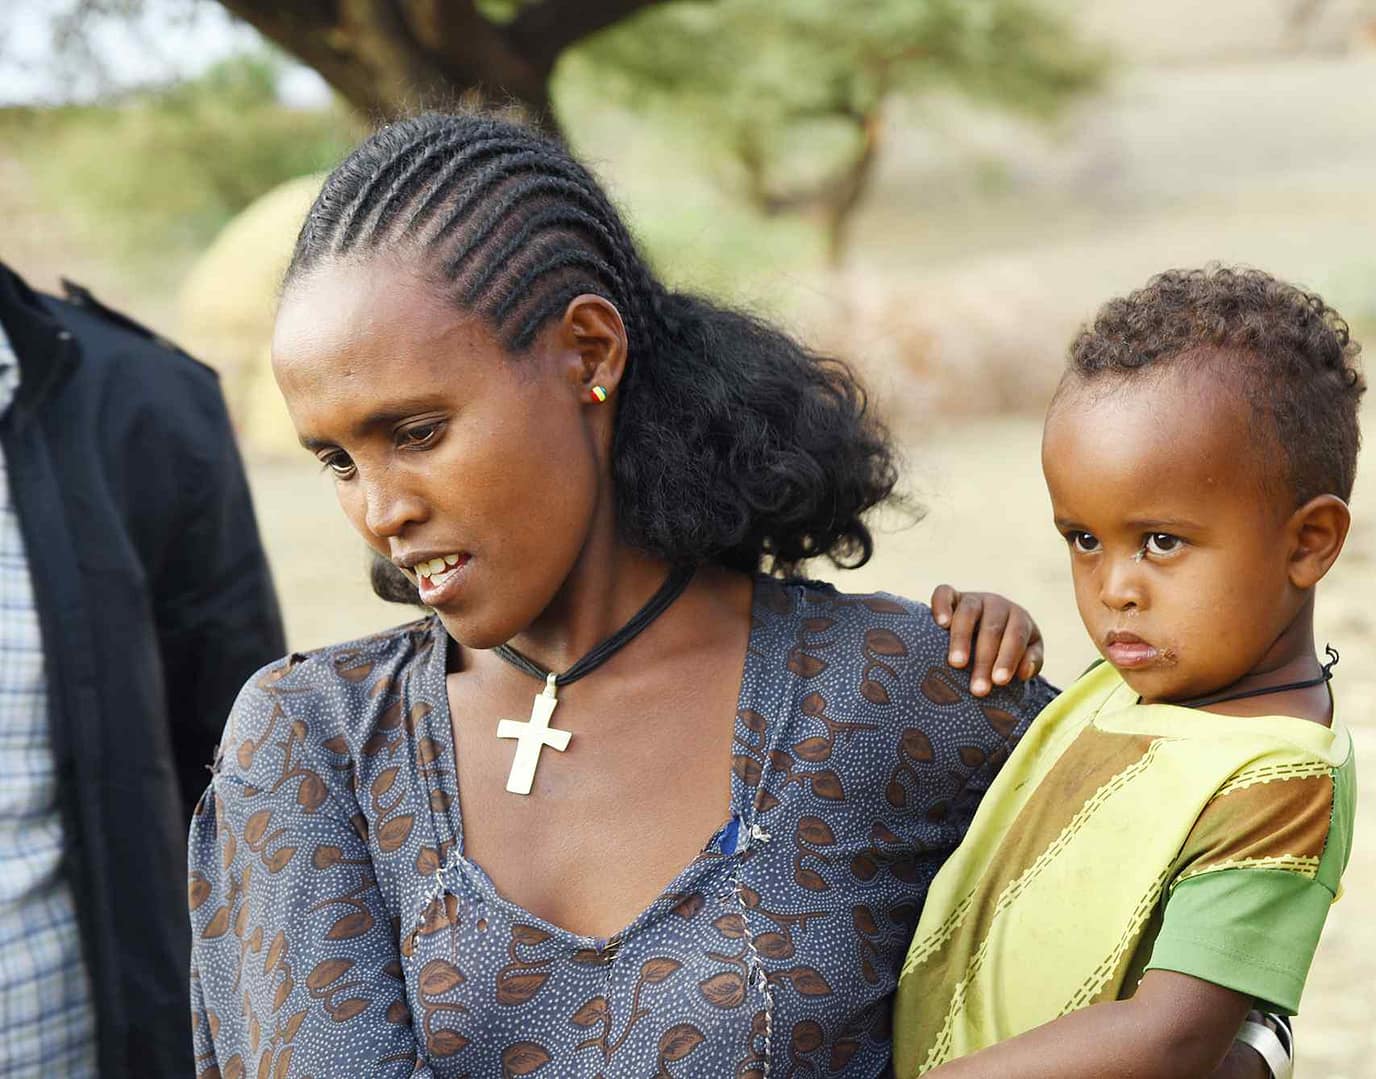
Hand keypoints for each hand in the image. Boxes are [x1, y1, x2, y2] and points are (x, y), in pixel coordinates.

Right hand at [930, 585, 1044, 696]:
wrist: (986, 627)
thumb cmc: (1007, 648)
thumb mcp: (1026, 653)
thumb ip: (1031, 662)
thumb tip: (1024, 672)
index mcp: (1019, 618)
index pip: (1015, 636)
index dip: (1007, 658)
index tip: (999, 682)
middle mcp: (997, 605)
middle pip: (992, 629)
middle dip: (984, 659)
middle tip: (977, 688)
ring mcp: (973, 598)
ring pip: (968, 612)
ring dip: (962, 638)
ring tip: (956, 664)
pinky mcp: (951, 595)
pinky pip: (944, 594)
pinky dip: (942, 606)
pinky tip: (941, 624)